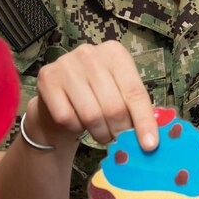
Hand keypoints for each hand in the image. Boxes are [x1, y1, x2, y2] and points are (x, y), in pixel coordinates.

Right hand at [32, 40, 157, 150]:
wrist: (59, 96)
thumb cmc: (97, 94)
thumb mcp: (120, 92)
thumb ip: (135, 108)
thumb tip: (151, 139)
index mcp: (114, 52)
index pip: (134, 92)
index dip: (143, 121)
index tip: (149, 145)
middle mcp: (89, 53)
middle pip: (113, 106)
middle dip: (120, 131)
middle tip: (120, 140)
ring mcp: (65, 64)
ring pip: (91, 115)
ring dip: (100, 133)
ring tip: (103, 134)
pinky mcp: (47, 79)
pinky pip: (67, 118)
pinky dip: (76, 128)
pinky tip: (77, 122)